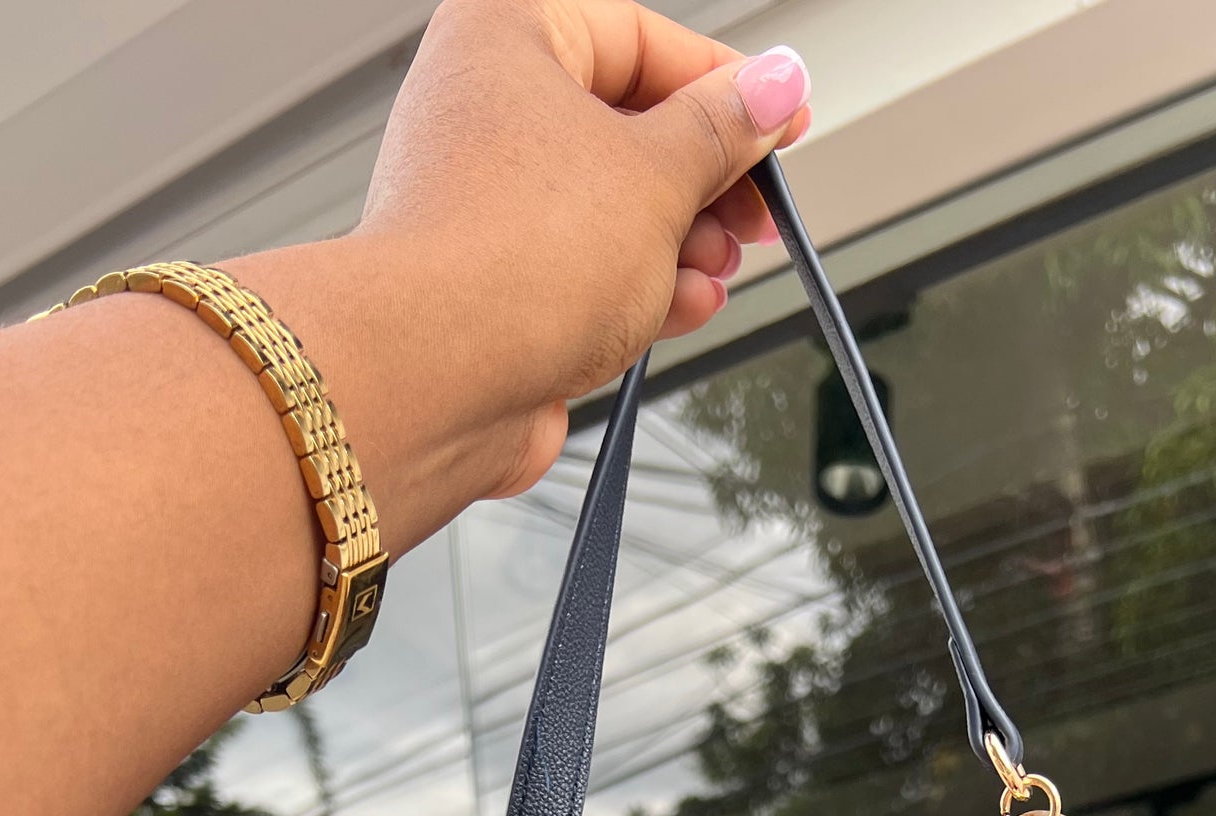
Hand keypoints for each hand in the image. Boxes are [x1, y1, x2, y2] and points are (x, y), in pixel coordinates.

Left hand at [237, 0, 811, 553]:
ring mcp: (484, 204)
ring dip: (680, 246)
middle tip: (753, 212)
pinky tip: (680, 307)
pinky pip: (584, 273)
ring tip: (714, 269)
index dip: (724, 85)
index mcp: (507, 37)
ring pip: (611, 210)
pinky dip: (639, 291)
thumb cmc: (514, 256)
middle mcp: (484, 111)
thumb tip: (774, 87)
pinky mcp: (494, 286)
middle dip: (703, 182)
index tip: (782, 122)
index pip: (640, 37)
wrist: (433, 378)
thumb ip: (725, 128)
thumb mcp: (659, 174)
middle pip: (629, 128)